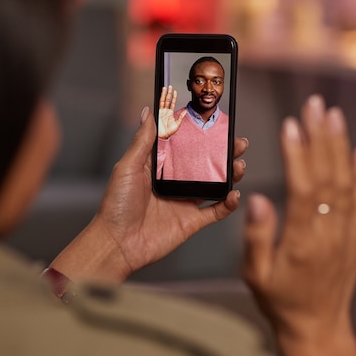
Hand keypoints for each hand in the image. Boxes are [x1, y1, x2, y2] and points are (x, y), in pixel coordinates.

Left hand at [49, 106, 247, 282]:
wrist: (117, 243)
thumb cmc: (116, 206)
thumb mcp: (128, 167)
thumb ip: (142, 140)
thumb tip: (149, 112)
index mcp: (159, 167)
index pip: (184, 145)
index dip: (200, 134)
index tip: (216, 121)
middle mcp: (174, 182)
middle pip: (205, 163)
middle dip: (223, 152)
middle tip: (237, 141)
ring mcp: (184, 202)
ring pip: (215, 184)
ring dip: (230, 174)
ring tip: (239, 164)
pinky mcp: (191, 221)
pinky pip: (216, 211)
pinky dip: (228, 203)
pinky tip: (234, 193)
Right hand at [158, 85, 186, 138]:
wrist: (162, 136)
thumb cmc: (168, 132)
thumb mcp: (177, 124)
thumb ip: (181, 117)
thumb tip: (185, 111)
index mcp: (170, 113)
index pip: (172, 103)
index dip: (174, 97)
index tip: (175, 92)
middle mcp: (165, 111)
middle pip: (167, 100)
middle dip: (169, 93)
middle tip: (170, 87)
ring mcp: (161, 111)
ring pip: (163, 100)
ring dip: (164, 94)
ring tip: (165, 88)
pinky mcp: (158, 112)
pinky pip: (160, 104)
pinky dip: (161, 98)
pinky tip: (162, 94)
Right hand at [242, 95, 355, 355]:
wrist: (317, 327)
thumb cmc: (280, 301)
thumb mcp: (256, 275)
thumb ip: (257, 236)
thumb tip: (256, 197)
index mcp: (302, 242)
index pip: (303, 189)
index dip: (298, 155)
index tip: (291, 125)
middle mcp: (329, 233)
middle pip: (328, 176)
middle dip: (320, 137)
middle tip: (314, 104)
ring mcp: (346, 234)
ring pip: (347, 183)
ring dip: (340, 146)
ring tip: (333, 114)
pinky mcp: (355, 236)